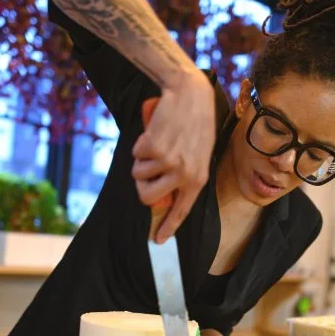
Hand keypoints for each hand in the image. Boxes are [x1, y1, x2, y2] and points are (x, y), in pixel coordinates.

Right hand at [132, 69, 215, 242]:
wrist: (191, 94)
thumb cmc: (196, 124)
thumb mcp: (199, 154)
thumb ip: (185, 175)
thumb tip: (164, 195)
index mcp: (197, 180)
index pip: (181, 211)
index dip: (168, 228)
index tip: (158, 241)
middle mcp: (183, 175)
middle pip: (148, 197)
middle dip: (141, 186)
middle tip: (146, 170)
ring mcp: (167, 162)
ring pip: (138, 174)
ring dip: (141, 160)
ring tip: (158, 143)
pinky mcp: (153, 148)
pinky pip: (135, 154)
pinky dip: (140, 144)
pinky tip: (155, 132)